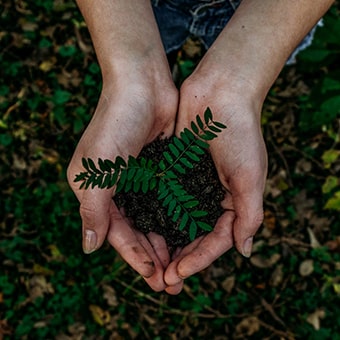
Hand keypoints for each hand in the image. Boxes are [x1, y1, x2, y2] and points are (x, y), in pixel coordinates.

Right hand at [67, 69, 178, 290]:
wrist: (143, 85)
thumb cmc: (115, 123)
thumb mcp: (96, 170)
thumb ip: (92, 210)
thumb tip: (89, 248)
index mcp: (97, 191)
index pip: (116, 233)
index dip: (134, 256)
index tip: (154, 277)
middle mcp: (118, 189)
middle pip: (137, 231)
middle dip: (154, 257)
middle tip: (172, 283)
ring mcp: (141, 179)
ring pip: (154, 220)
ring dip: (167, 243)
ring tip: (183, 266)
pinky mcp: (161, 170)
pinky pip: (169, 201)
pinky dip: (177, 219)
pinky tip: (190, 235)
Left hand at [164, 70, 267, 293]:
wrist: (220, 93)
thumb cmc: (240, 132)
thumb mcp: (251, 176)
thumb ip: (250, 214)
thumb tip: (245, 251)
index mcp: (233, 202)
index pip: (216, 240)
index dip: (199, 259)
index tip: (178, 273)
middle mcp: (210, 197)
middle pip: (194, 236)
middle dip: (179, 258)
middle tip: (161, 280)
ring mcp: (191, 184)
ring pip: (175, 221)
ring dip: (164, 242)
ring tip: (149, 263)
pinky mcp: (174, 170)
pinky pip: (163, 198)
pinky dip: (154, 215)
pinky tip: (141, 230)